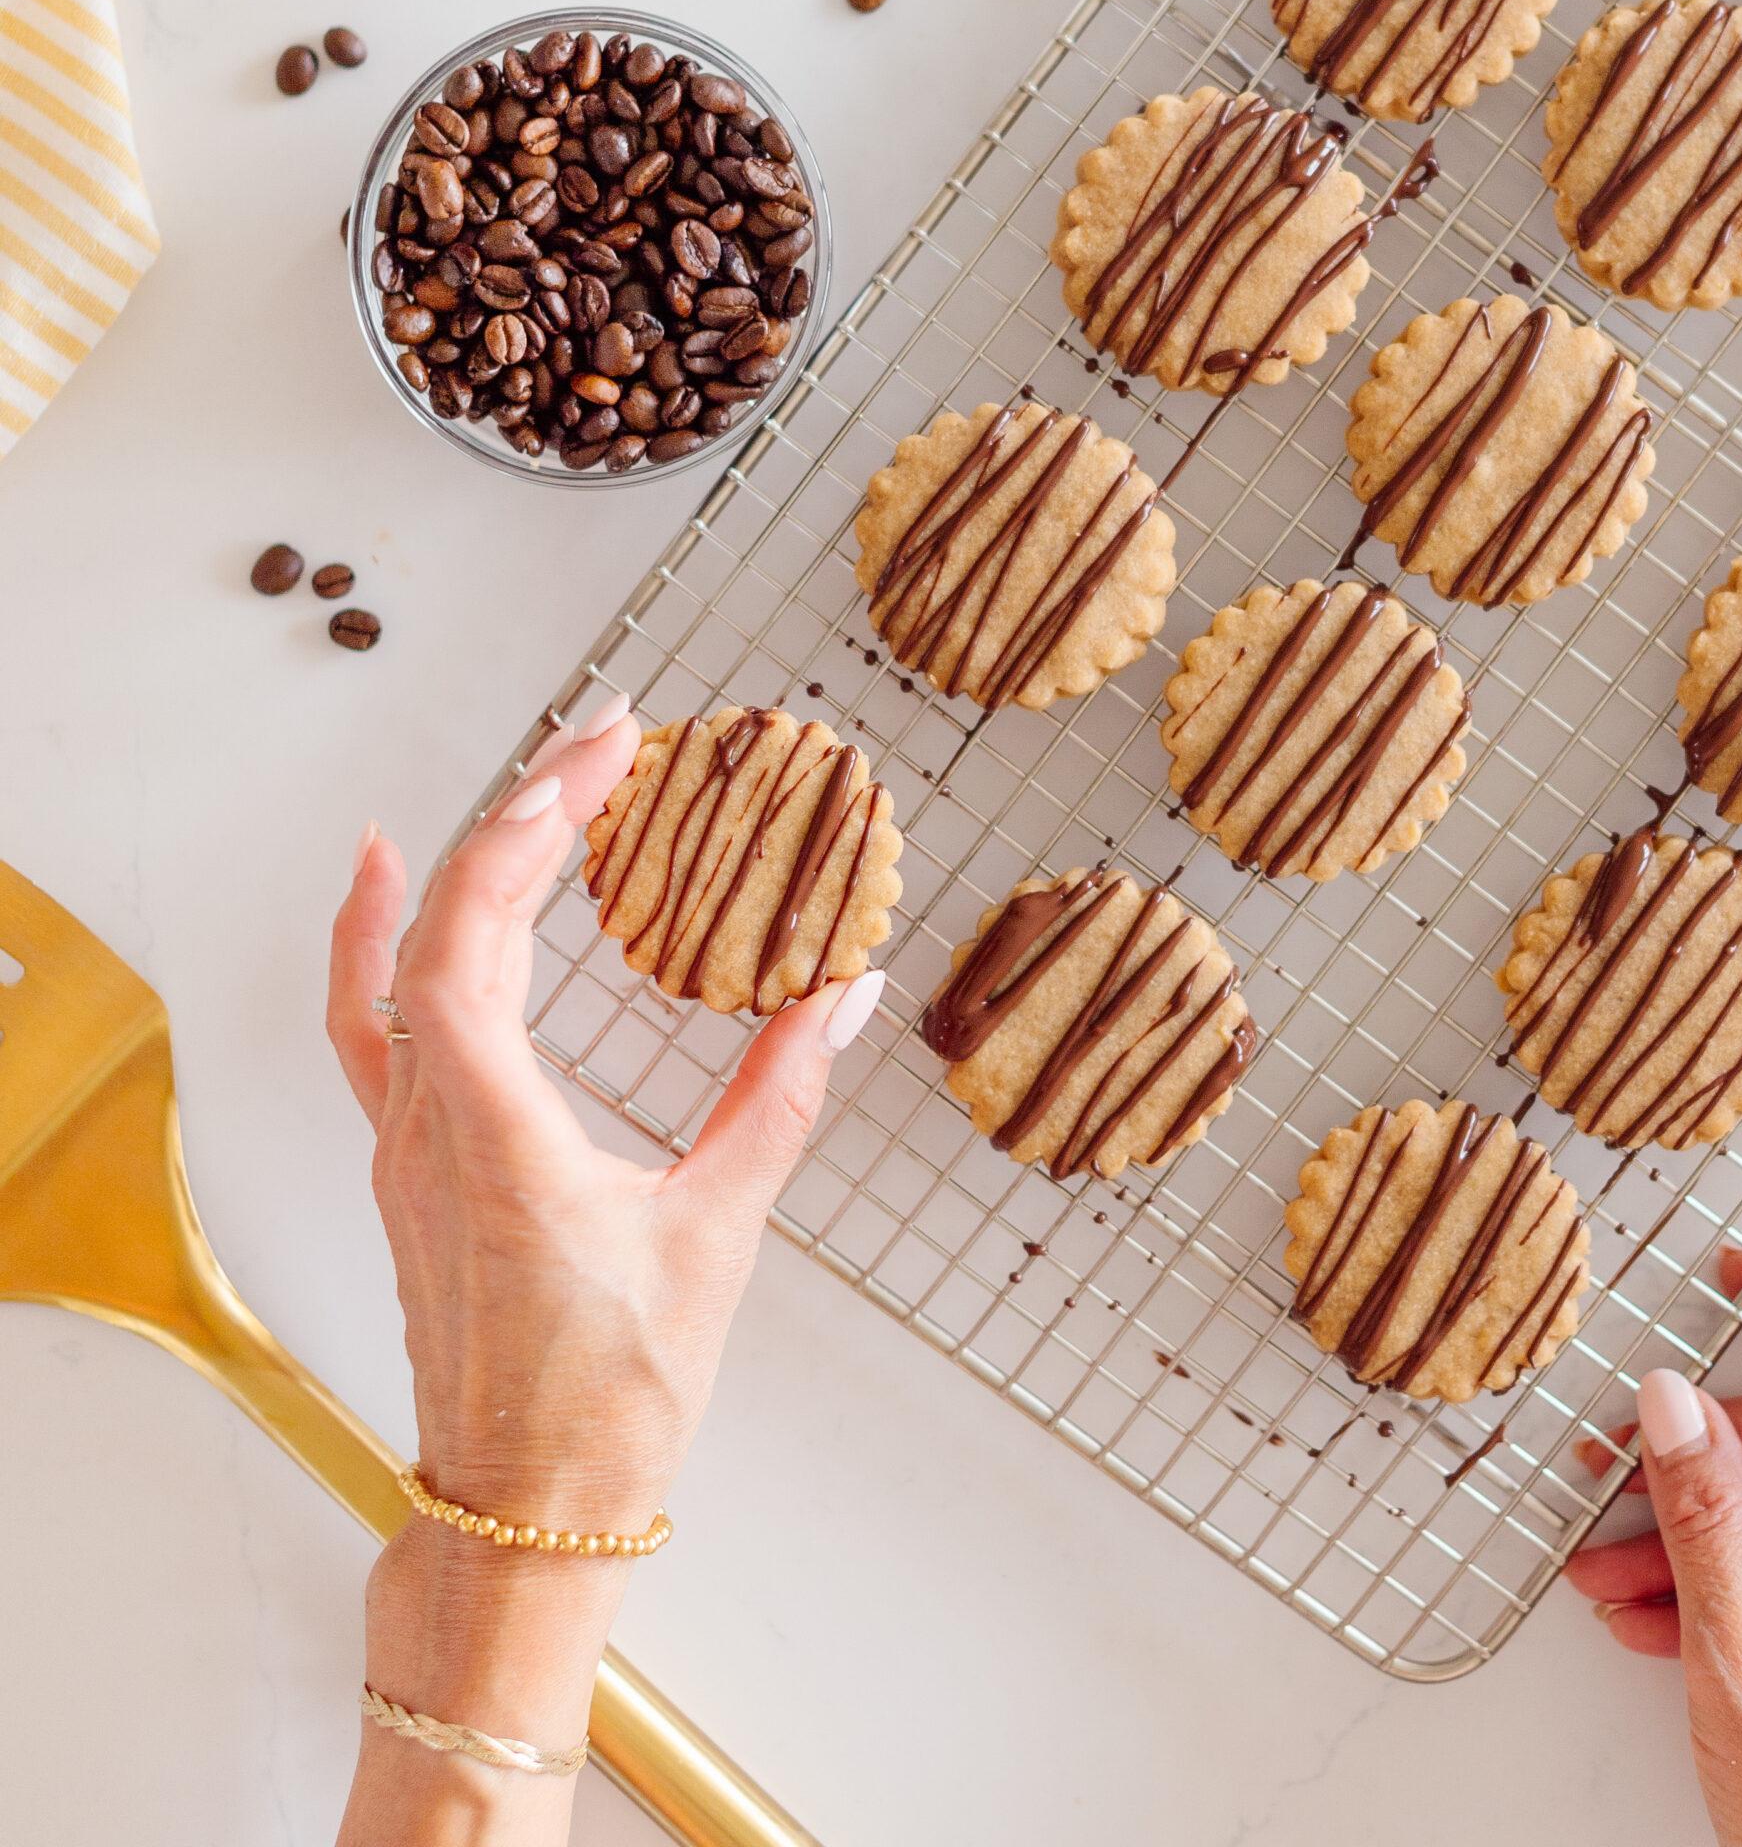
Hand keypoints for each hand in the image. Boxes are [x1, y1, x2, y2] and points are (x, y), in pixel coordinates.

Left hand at [325, 698, 882, 1838]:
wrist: (526, 1519)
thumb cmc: (609, 1402)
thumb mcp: (715, 1234)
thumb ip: (778, 1099)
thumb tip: (843, 997)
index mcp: (487, 1127)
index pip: (474, 928)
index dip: (532, 821)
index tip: (604, 751)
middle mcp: (424, 1126)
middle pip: (433, 928)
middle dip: (515, 819)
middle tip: (598, 748)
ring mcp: (407, 1152)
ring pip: (389, 975)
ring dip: (450, 872)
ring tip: (505, 798)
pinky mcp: (417, 1178)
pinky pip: (371, 1035)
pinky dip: (380, 953)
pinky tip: (397, 911)